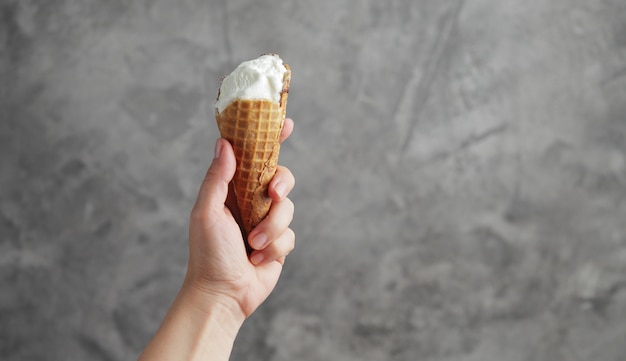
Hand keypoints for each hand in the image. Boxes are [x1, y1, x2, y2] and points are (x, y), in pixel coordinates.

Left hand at [185, 118, 295, 318]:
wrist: (222, 294)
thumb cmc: (208, 253)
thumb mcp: (207, 211)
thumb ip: (217, 178)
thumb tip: (224, 143)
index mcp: (232, 190)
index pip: (254, 157)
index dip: (269, 138)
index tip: (284, 123)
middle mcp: (251, 202)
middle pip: (280, 177)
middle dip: (280, 184)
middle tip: (272, 196)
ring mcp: (266, 222)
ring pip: (288, 209)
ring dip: (271, 228)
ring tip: (253, 245)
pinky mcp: (278, 243)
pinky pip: (290, 235)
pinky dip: (275, 247)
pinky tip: (258, 259)